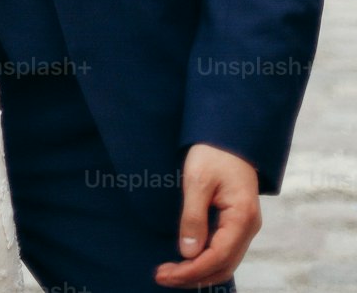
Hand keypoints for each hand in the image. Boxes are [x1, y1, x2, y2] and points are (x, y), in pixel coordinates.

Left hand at [155, 144, 261, 287]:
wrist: (228, 134)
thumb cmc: (213, 152)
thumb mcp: (197, 180)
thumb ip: (193, 217)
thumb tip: (188, 253)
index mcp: (242, 217)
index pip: (218, 257)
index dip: (191, 271)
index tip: (165, 274)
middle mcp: (248, 227)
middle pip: (222, 266)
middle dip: (193, 276)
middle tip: (162, 276)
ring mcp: (244, 227)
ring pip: (224, 262)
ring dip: (198, 271)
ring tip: (170, 273)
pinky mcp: (236, 223)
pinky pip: (223, 251)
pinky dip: (205, 261)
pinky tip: (186, 261)